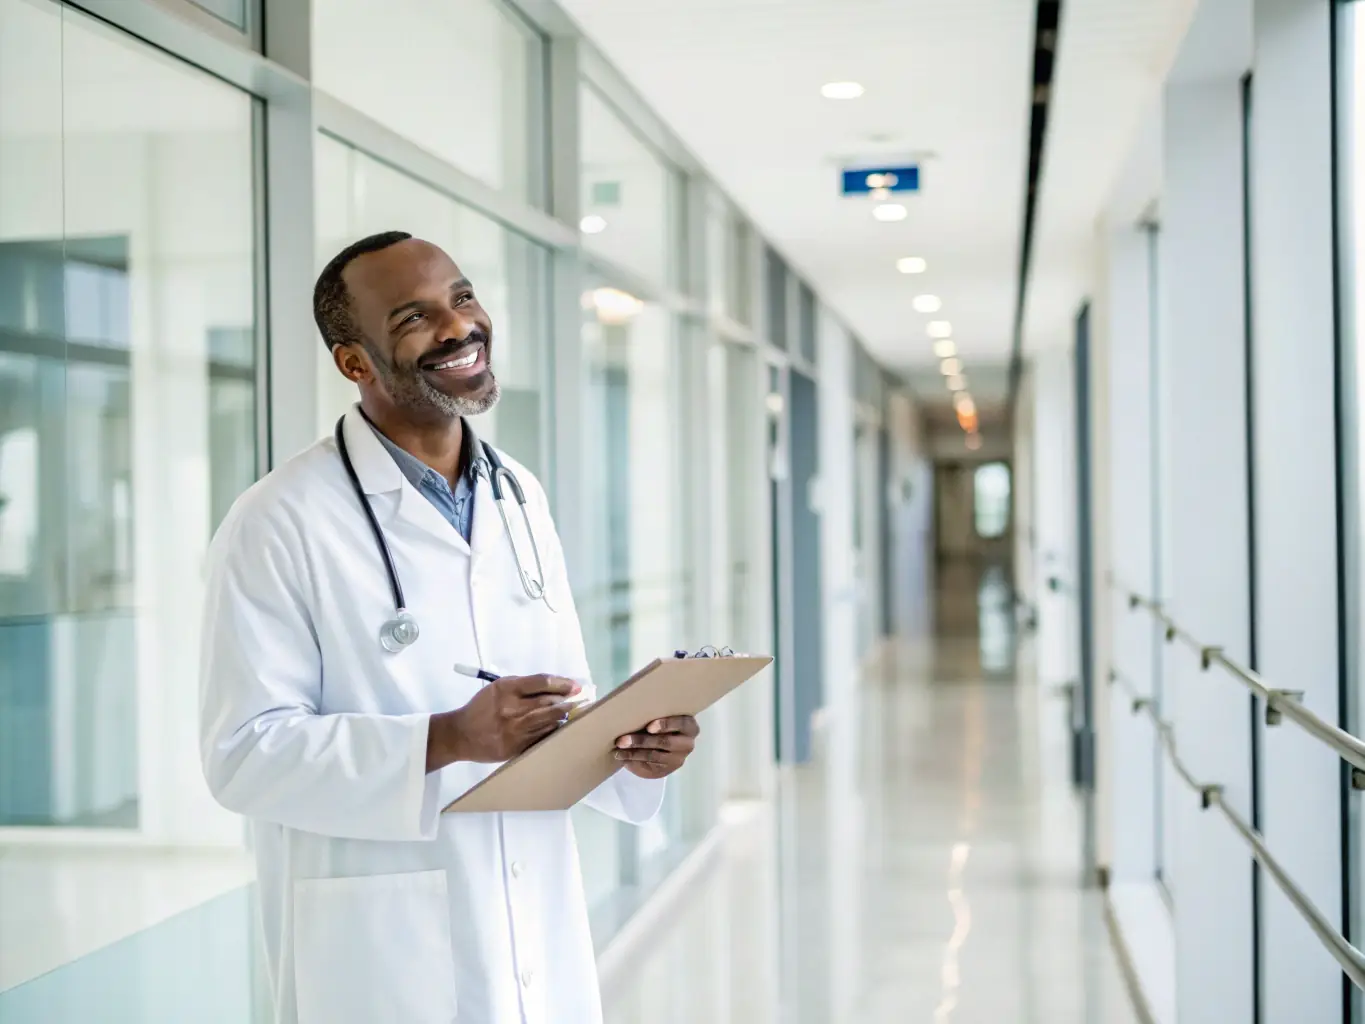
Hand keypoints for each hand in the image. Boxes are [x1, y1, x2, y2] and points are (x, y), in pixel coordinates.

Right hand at [428, 675, 578, 769]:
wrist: (461, 734)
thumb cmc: (482, 707)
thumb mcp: (497, 688)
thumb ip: (523, 685)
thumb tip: (554, 685)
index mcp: (506, 689)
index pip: (542, 682)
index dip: (563, 683)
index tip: (575, 686)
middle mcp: (511, 708)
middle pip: (549, 702)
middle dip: (568, 701)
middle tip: (580, 700)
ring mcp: (514, 729)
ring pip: (549, 721)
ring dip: (564, 716)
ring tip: (573, 712)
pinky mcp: (515, 746)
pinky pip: (542, 736)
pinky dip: (553, 730)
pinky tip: (558, 726)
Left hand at [613, 716, 699, 778]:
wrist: (661, 742)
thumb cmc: (659, 722)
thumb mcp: (661, 716)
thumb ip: (654, 714)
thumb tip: (630, 713)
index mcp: (689, 726)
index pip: (681, 723)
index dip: (666, 725)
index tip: (649, 727)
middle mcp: (687, 743)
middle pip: (665, 742)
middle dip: (642, 741)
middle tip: (622, 741)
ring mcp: (678, 758)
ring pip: (655, 755)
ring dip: (634, 753)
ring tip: (618, 750)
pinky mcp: (668, 769)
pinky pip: (650, 765)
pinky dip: (634, 761)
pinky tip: (622, 758)